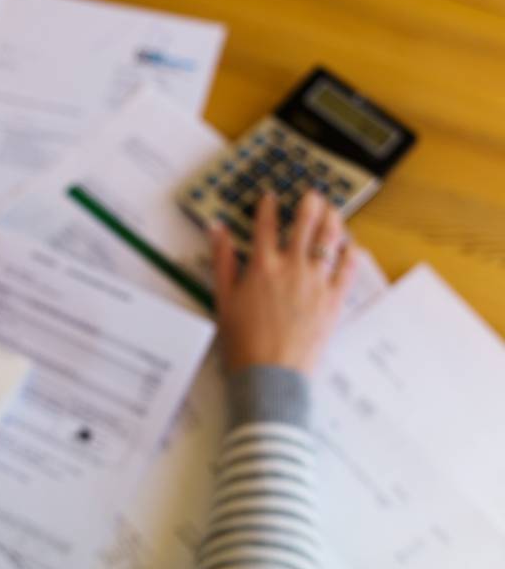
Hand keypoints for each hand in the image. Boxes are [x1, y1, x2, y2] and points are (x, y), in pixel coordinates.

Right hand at [211, 190, 359, 374]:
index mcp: (262, 266)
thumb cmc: (243, 341)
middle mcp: (291, 268)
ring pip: (329, 240)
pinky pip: (347, 269)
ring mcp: (315, 283)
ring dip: (332, 220)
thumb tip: (216, 231)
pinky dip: (351, 253)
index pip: (265, 225)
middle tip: (312, 194)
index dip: (268, 206)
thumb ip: (222, 260)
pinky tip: (351, 246)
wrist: (270, 374)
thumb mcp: (223, 298)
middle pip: (304, 224)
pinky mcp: (333, 300)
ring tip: (333, 210)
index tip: (271, 196)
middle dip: (309, 204)